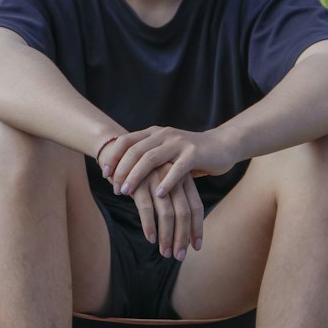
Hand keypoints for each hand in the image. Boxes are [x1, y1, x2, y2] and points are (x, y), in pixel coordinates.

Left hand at [103, 126, 234, 200]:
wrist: (222, 145)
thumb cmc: (189, 154)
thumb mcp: (165, 152)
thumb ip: (147, 158)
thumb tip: (122, 174)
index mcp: (154, 133)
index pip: (127, 141)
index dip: (113, 157)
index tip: (104, 174)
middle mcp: (164, 134)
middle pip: (135, 150)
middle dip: (122, 170)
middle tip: (114, 188)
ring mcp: (179, 143)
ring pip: (151, 158)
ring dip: (136, 176)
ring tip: (127, 192)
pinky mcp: (194, 153)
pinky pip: (177, 168)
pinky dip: (166, 181)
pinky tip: (157, 194)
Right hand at [128, 165, 204, 261]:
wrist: (117, 150)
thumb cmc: (144, 172)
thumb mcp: (164, 181)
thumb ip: (175, 198)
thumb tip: (184, 230)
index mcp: (183, 176)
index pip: (196, 206)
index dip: (197, 228)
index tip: (196, 247)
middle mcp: (172, 177)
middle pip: (184, 212)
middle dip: (182, 237)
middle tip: (179, 256)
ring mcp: (156, 179)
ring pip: (167, 213)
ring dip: (167, 236)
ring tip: (165, 253)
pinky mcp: (138, 182)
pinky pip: (146, 208)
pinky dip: (149, 226)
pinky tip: (151, 239)